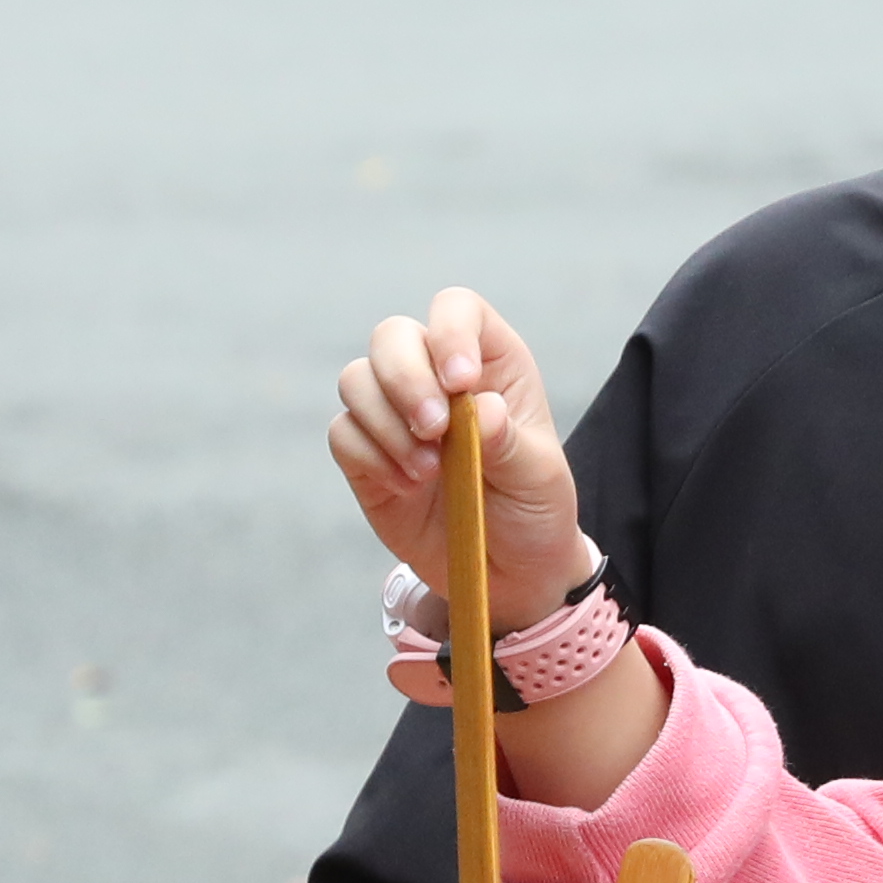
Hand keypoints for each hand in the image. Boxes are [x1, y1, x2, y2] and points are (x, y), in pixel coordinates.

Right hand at [323, 288, 593, 613]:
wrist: (505, 571)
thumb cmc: (532, 509)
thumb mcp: (539, 478)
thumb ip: (510, 442)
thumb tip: (481, 410)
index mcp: (489, 362)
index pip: (457, 310)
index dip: (450, 332)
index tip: (462, 383)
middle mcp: (436, 376)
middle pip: (392, 336)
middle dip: (405, 379)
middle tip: (435, 430)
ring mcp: (395, 412)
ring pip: (357, 379)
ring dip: (387, 424)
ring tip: (428, 471)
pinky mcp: (366, 453)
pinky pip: (344, 433)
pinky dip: (371, 458)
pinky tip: (407, 486)